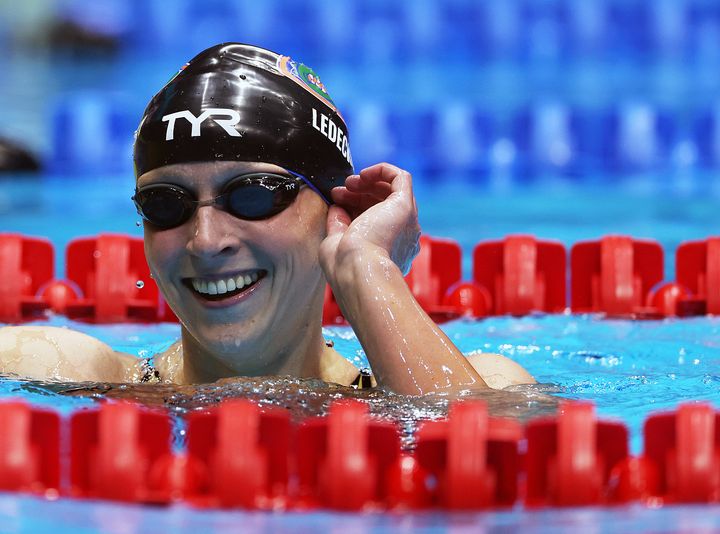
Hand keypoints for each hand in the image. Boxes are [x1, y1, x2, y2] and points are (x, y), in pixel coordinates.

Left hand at [319, 162, 420, 283]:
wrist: (358, 270)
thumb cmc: (345, 266)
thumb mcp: (335, 242)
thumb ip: (338, 223)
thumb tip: (337, 206)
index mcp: (388, 249)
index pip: (375, 218)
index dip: (354, 204)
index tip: (336, 201)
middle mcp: (402, 236)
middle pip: (384, 203)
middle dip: (359, 192)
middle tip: (339, 191)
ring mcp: (406, 221)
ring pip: (393, 190)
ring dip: (369, 181)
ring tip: (349, 183)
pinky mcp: (405, 206)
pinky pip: (401, 178)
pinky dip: (382, 170)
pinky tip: (364, 174)